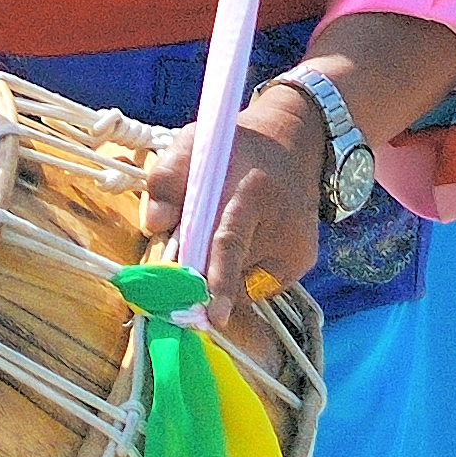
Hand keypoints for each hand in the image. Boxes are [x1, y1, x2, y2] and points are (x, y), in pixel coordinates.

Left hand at [137, 84, 325, 323]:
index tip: (211, 313)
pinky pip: (259, 283)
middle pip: (234, 269)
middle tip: (185, 294)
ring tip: (222, 235)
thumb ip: (167, 178)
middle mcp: (283, 224)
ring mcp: (296, 246)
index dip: (218, 280)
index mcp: (253, 192)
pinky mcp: (302, 260)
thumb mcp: (195, 145)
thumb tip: (154, 225)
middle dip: (205, 284)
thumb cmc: (235, 149)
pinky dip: (241, 274)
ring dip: (221, 275)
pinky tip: (245, 242)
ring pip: (244, 282)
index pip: (231, 243)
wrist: (292, 143)